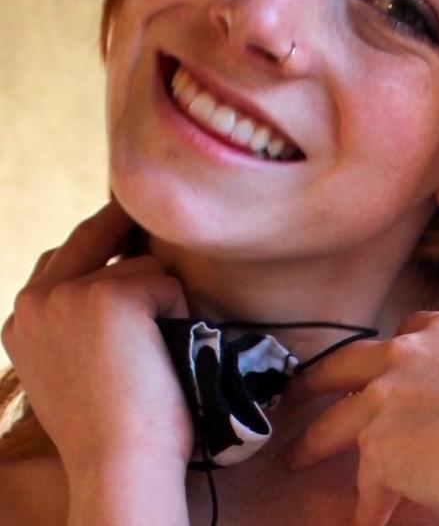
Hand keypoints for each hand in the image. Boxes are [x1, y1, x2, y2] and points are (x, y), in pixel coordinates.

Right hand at [1, 201, 191, 482]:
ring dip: (160, 298)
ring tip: (153, 352)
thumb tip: (122, 266)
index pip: (63, 255)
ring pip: (141, 265)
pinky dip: (177, 312)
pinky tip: (162, 352)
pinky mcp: (106, 295)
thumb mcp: (76, 361)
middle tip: (144, 222)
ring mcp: (67, 293)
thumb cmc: (115, 422)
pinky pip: (165, 283)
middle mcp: (35, 300)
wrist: (120, 463)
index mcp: (22, 319)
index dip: (100, 237)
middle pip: (94, 235)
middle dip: (125, 225)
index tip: (122, 215)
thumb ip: (79, 316)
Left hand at [285, 310, 438, 525]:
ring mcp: (387, 397)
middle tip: (300, 392)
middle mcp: (409, 354)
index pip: (409, 329)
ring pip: (335, 420)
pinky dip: (365, 508)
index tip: (383, 364)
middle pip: (346, 363)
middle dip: (319, 379)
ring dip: (314, 443)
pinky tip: (366, 521)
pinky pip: (366, 486)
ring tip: (297, 459)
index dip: (393, 352)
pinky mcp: (378, 447)